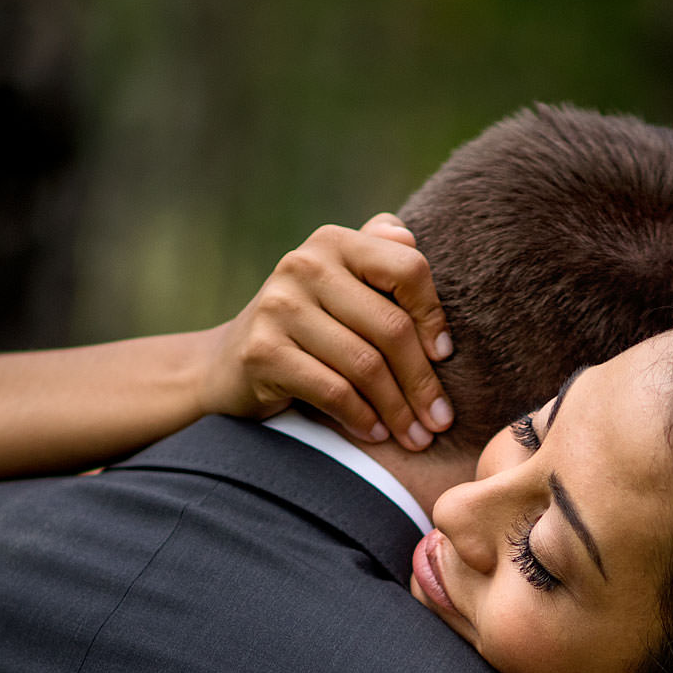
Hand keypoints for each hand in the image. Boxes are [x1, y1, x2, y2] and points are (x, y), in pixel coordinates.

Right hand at [201, 213, 457, 448]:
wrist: (228, 365)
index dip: (434, 316)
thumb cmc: (306, 328)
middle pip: (390, 327)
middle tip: (440, 420)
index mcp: (333, 242)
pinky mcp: (262, 352)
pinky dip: (361, 419)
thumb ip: (376, 254)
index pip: (408, 269)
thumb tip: (409, 236)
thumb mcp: (340, 285)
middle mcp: (304, 265)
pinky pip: (333, 391)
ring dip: (397, 410)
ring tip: (414, 436)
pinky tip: (375, 434)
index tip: (445, 357)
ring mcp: (279, 308)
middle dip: (422, 382)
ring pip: (365, 366)